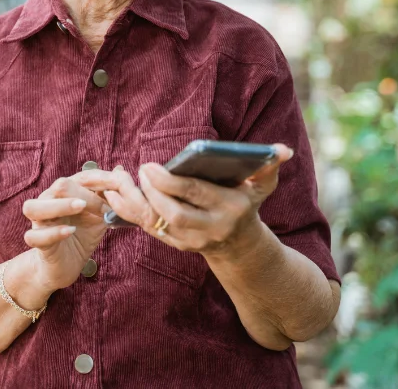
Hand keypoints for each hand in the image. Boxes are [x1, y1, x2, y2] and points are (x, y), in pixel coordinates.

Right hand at [22, 174, 109, 292]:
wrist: (67, 264)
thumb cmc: (82, 235)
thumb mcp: (100, 216)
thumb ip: (108, 196)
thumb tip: (120, 169)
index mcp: (65, 192)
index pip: (82, 177)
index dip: (101, 181)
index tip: (119, 189)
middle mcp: (48, 202)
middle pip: (59, 186)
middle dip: (85, 194)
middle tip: (104, 208)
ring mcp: (39, 222)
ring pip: (34, 207)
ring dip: (59, 206)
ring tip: (80, 207)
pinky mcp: (37, 242)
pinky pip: (34, 235)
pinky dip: (52, 232)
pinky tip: (70, 231)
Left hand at [77, 144, 293, 255]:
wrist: (241, 247)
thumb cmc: (246, 203)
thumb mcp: (261, 187)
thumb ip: (269, 167)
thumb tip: (282, 150)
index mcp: (230, 209)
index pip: (196, 194)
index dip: (170, 181)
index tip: (150, 166)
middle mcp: (211, 228)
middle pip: (174, 213)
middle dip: (152, 193)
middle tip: (138, 171)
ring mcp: (193, 241)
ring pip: (157, 224)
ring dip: (134, 203)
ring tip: (120, 180)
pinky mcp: (177, 245)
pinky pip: (149, 229)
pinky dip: (129, 213)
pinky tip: (115, 195)